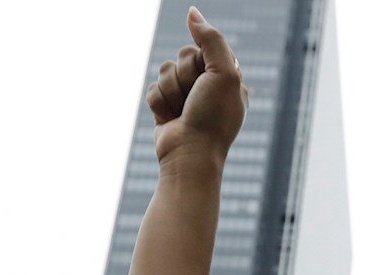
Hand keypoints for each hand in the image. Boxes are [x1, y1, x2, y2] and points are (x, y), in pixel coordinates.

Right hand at [148, 9, 246, 164]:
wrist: (189, 156)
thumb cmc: (213, 118)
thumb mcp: (224, 72)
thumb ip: (211, 39)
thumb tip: (192, 13)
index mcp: (226, 78)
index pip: (205, 47)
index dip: (202, 62)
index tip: (209, 81)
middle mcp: (206, 86)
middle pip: (183, 56)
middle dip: (186, 76)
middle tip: (196, 99)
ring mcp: (184, 98)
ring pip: (165, 71)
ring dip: (172, 91)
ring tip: (183, 113)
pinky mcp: (165, 108)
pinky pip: (153, 88)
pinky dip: (160, 103)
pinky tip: (170, 120)